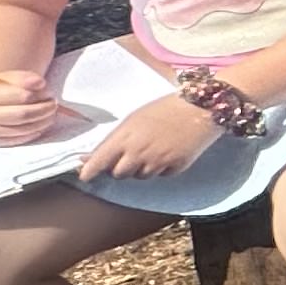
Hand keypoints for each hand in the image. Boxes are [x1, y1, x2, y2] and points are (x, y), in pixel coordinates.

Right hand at [0, 68, 73, 144]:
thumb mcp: (7, 78)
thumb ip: (23, 78)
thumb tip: (40, 83)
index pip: (20, 96)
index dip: (39, 95)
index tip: (49, 92)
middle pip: (22, 114)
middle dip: (43, 110)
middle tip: (53, 105)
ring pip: (23, 129)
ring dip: (43, 122)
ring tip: (50, 114)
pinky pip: (20, 139)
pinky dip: (34, 132)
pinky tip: (39, 124)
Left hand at [77, 92, 225, 182]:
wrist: (201, 108)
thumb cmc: (164, 109)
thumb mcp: (134, 119)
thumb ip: (114, 140)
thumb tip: (90, 158)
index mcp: (125, 137)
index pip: (99, 161)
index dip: (89, 171)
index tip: (84, 176)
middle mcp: (139, 153)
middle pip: (119, 173)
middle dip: (121, 167)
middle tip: (131, 154)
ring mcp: (158, 161)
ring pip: (140, 176)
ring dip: (143, 167)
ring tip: (154, 148)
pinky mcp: (176, 167)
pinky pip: (161, 174)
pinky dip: (162, 167)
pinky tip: (169, 151)